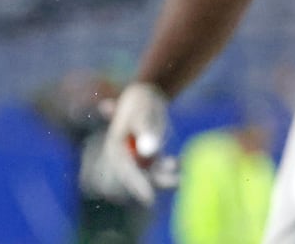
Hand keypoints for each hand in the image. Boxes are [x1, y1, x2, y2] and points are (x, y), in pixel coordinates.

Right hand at [97, 82, 175, 204]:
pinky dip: (170, 168)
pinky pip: (161, 168)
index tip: (150, 199)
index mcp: (115, 144)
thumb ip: (144, 130)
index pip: (124, 169)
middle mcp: (126, 154)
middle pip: (138, 175)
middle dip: (155, 183)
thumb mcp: (142, 110)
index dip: (136, 184)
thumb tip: (149, 152)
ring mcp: (139, 157)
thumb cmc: (141, 101)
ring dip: (165, 176)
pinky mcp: (152, 157)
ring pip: (151, 173)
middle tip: (175, 184)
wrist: (147, 95)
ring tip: (178, 172)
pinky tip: (178, 163)